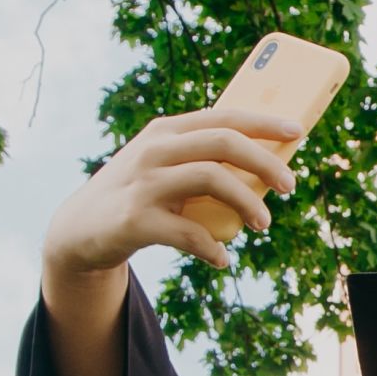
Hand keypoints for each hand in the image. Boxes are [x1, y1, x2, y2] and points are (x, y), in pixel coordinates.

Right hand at [42, 104, 296, 285]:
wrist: (78, 230)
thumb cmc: (137, 195)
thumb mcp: (163, 167)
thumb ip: (201, 160)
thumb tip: (266, 168)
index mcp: (166, 132)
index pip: (223, 117)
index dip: (264, 122)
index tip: (297, 130)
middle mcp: (155, 150)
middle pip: (223, 143)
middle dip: (265, 161)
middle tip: (289, 186)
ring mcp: (144, 184)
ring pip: (211, 179)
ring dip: (247, 203)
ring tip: (263, 223)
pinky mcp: (135, 220)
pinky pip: (188, 233)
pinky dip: (213, 248)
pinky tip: (221, 259)